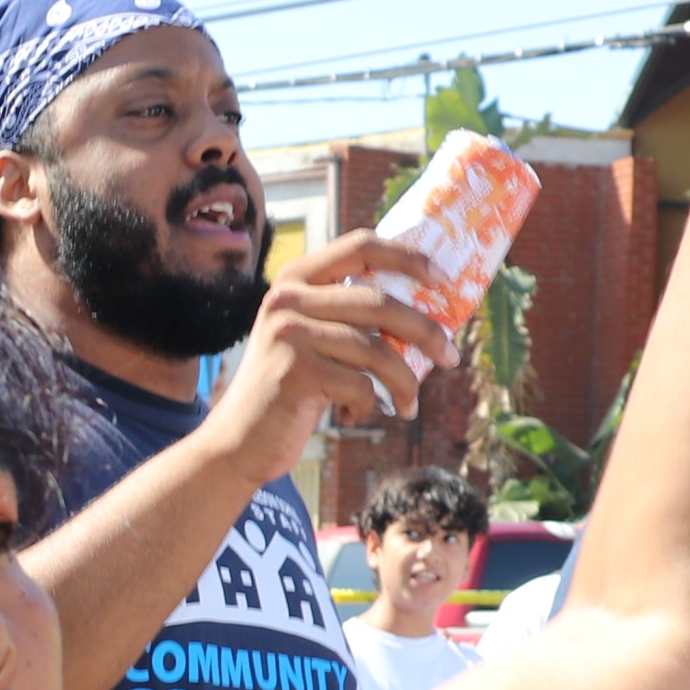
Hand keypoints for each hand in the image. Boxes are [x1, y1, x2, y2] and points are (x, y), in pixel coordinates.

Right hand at [184, 231, 460, 491]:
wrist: (237, 443)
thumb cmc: (288, 392)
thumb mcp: (311, 340)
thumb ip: (346, 317)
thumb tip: (423, 310)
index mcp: (294, 279)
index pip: (360, 246)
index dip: (407, 257)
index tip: (442, 278)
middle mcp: (287, 299)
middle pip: (379, 302)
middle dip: (426, 331)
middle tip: (451, 357)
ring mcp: (289, 333)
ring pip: (377, 350)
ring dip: (405, 382)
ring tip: (410, 405)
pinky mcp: (295, 372)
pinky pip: (360, 385)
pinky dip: (368, 406)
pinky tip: (353, 416)